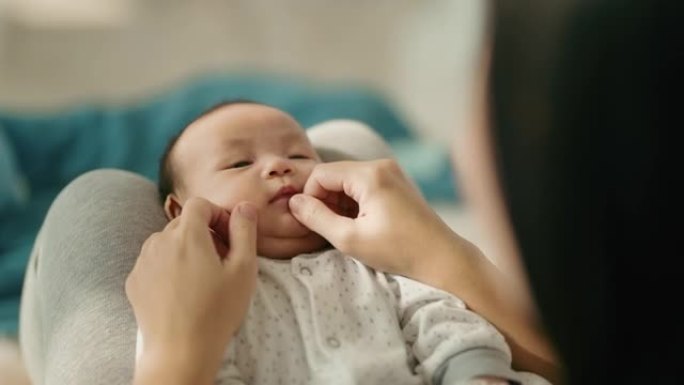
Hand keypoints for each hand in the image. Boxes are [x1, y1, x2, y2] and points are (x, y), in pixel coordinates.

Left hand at [126, 198, 257, 383]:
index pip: (199, 204)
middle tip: (221, 260)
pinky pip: (153, 262)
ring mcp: (142, 262)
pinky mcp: (134, 281)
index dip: (217, 215)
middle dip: (203, 233)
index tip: (229, 236)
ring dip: (185, 249)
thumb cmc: (216, 312)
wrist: (180, 352)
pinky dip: (168, 267)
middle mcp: (159, 241)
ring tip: (201, 278)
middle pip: (183, 223)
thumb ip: (245, 230)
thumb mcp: (243, 269)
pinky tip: (182, 291)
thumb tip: (244, 206)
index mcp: (187, 235)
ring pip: (167, 242)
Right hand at [288, 159, 467, 278]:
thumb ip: (317, 218)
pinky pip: (362, 185)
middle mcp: (380, 165)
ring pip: (347, 180)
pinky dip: (354, 202)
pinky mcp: (396, 182)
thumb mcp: (350, 239)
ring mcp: (391, 172)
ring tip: (348, 230)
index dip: (310, 198)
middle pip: (334, 174)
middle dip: (325, 200)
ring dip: (339, 203)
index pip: (320, 174)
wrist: (442, 257)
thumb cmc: (398, 251)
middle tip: (331, 229)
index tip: (314, 223)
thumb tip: (293, 203)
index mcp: (370, 174)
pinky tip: (361, 225)